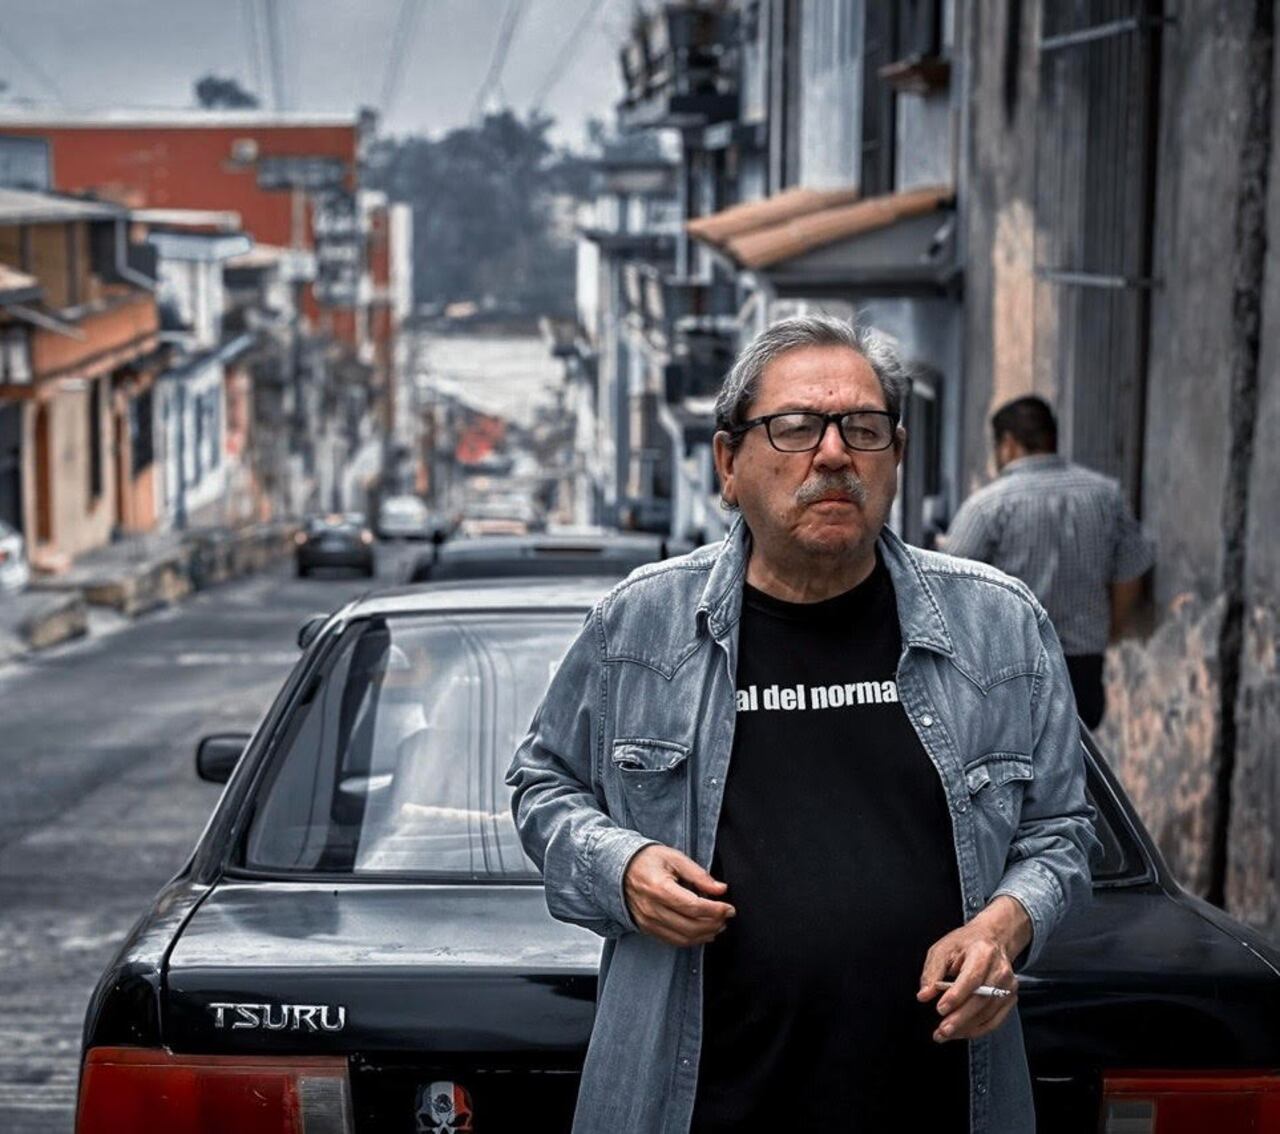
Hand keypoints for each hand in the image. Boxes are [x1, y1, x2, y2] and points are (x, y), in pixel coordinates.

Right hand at [623, 844, 734, 946]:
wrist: (619, 868)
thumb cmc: (647, 860)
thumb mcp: (674, 857)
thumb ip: (699, 874)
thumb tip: (720, 889)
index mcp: (659, 888)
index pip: (694, 907)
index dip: (716, 910)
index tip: (729, 908)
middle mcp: (652, 909)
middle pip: (691, 926)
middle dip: (714, 923)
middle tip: (726, 916)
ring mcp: (648, 921)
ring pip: (684, 938)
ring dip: (705, 934)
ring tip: (718, 924)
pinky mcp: (647, 929)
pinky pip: (673, 941)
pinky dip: (692, 940)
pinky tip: (703, 932)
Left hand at [916, 896, 1030, 1041]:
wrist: (992, 939)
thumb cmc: (964, 944)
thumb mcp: (943, 949)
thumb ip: (932, 972)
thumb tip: (923, 996)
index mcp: (983, 952)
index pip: (972, 978)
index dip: (956, 996)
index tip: (940, 1009)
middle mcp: (1000, 970)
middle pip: (981, 1000)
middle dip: (960, 1018)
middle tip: (941, 1031)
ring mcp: (1009, 985)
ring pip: (988, 1014)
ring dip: (965, 1028)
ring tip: (944, 1034)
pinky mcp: (1010, 998)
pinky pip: (994, 1020)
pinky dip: (976, 1030)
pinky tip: (960, 1033)